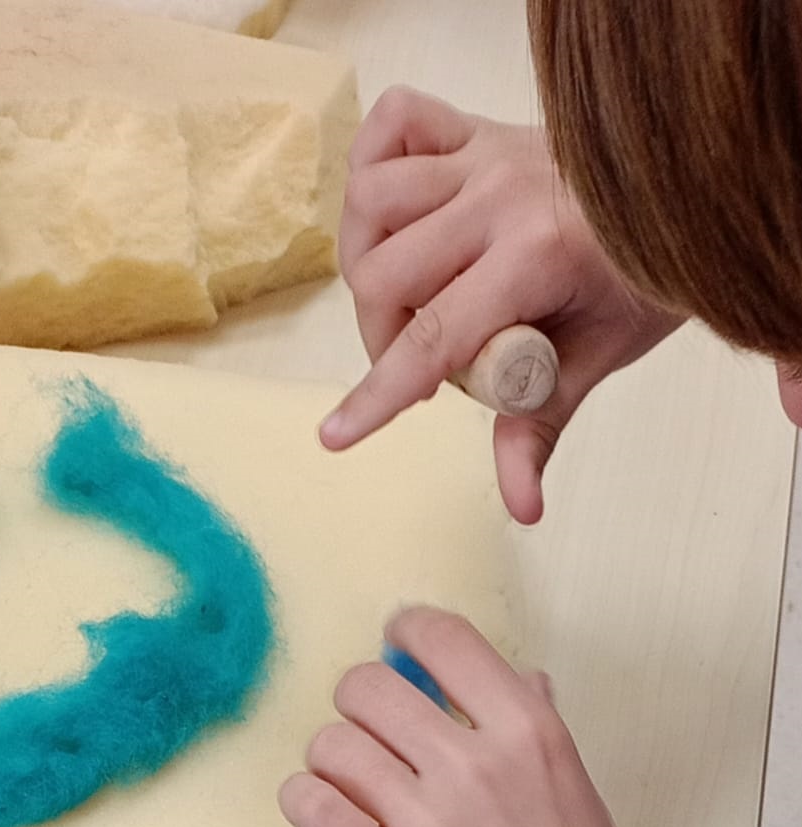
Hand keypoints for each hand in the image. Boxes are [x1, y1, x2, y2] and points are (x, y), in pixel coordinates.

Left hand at [279, 608, 671, 826]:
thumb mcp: (581, 798)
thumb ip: (539, 733)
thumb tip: (520, 679)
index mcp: (527, 731)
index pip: (442, 638)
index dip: (404, 632)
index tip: (395, 647)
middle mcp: (471, 764)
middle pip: (366, 687)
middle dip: (357, 706)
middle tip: (370, 738)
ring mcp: (424, 823)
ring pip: (330, 745)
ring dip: (331, 761)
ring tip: (351, 788)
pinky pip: (312, 809)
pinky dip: (306, 802)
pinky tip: (323, 813)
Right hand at [320, 92, 678, 522]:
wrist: (684, 190)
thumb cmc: (642, 276)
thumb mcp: (597, 359)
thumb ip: (540, 428)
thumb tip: (521, 507)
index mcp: (535, 256)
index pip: (432, 337)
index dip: (378, 394)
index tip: (337, 434)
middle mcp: (498, 196)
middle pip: (382, 273)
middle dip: (381, 334)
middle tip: (419, 362)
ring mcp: (482, 155)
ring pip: (371, 199)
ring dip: (367, 256)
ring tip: (402, 293)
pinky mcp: (473, 128)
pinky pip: (393, 124)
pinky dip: (373, 163)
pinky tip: (394, 215)